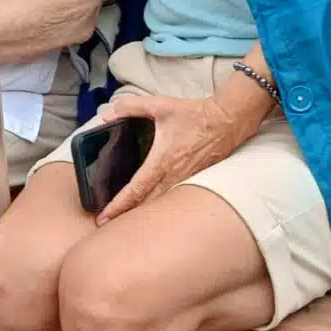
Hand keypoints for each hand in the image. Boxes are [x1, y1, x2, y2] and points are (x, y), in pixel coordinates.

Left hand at [95, 94, 244, 224]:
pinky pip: (172, 198)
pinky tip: (149, 206)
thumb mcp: (160, 106)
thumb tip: (108, 113)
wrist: (228, 121)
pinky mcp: (193, 180)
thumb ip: (131, 107)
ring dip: (141, 213)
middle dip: (123, 216)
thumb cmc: (196, 115)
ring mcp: (185, 181)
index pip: (136, 190)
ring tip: (122, 221)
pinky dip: (157, 206)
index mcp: (161, 161)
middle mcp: (173, 176)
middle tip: (105, 224)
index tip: (103, 216)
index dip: (118, 205)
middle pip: (145, 204)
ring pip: (159, 204)